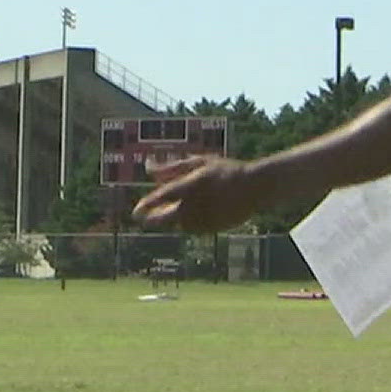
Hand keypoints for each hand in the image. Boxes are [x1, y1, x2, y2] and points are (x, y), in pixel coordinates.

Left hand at [131, 156, 265, 233]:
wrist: (255, 187)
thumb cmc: (225, 170)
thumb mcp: (200, 162)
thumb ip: (173, 167)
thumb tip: (149, 169)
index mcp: (191, 185)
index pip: (163, 197)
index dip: (148, 205)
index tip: (135, 212)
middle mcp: (196, 204)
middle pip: (166, 218)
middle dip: (153, 219)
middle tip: (142, 219)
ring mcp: (205, 218)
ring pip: (180, 223)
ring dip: (176, 217)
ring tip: (191, 203)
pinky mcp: (213, 228)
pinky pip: (194, 228)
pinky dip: (191, 222)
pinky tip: (202, 210)